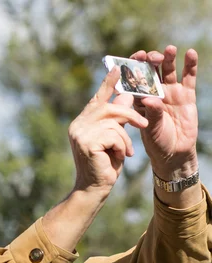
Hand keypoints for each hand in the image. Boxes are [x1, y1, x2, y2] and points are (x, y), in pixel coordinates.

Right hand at [69, 67, 147, 198]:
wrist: (94, 188)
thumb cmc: (105, 164)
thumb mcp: (114, 137)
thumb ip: (118, 117)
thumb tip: (128, 95)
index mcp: (81, 122)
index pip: (97, 99)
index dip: (108, 84)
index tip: (118, 67)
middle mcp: (77, 125)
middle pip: (110, 108)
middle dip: (130, 116)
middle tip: (143, 124)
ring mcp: (80, 134)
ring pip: (115, 123)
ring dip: (125, 139)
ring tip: (124, 153)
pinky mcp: (87, 143)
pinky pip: (114, 135)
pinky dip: (122, 147)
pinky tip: (118, 158)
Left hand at [130, 46, 197, 179]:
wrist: (175, 151)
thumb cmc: (157, 142)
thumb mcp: (151, 129)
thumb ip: (152, 113)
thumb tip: (150, 99)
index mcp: (139, 101)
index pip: (134, 81)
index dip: (133, 69)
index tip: (133, 59)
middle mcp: (154, 93)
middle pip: (151, 72)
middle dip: (150, 62)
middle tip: (151, 56)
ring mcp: (171, 92)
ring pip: (168, 71)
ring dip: (168, 59)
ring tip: (169, 49)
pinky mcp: (186, 94)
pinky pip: (188, 77)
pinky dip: (190, 65)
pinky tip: (190, 54)